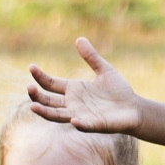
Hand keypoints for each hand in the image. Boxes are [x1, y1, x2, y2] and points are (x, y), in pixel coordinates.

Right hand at [26, 38, 142, 132]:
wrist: (135, 108)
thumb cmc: (119, 90)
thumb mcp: (105, 70)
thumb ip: (92, 57)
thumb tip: (79, 39)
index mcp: (72, 89)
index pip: (50, 83)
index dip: (40, 76)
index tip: (32, 67)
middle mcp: (72, 103)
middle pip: (47, 101)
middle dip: (36, 96)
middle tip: (29, 87)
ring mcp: (81, 115)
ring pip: (57, 115)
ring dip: (45, 112)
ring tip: (33, 107)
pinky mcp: (95, 125)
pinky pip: (84, 126)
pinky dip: (78, 124)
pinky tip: (73, 120)